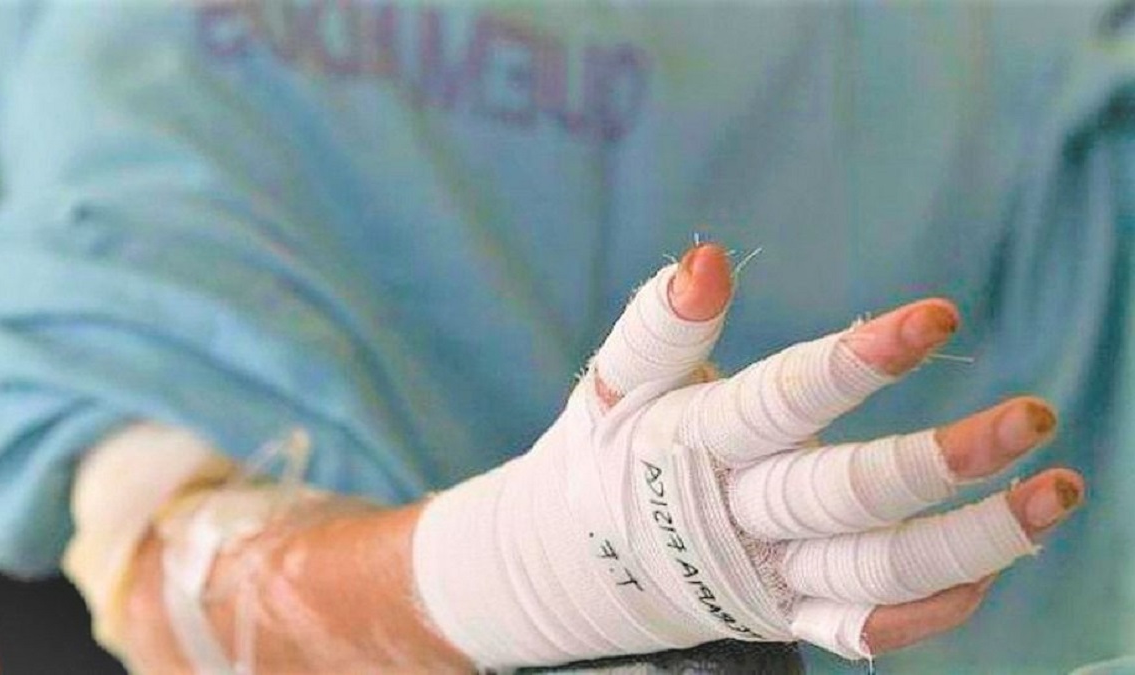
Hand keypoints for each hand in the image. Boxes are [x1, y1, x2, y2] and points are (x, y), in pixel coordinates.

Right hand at [413, 241, 1082, 666]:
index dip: (855, 363)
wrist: (567, 568)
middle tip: (1034, 418)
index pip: (779, 402)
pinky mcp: (782, 619)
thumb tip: (710, 258)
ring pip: (876, 572)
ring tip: (1057, 494)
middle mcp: (734, 518)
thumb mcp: (614, 386)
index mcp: (688, 447)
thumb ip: (661, 324)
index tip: (938, 318)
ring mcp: (764, 579)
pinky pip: (862, 631)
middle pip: (844, 497)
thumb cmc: (605, 456)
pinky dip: (929, 611)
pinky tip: (991, 567)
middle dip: (938, 462)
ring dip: (973, 541)